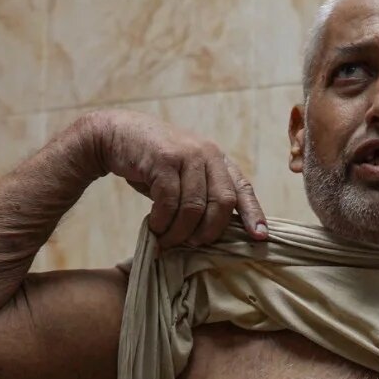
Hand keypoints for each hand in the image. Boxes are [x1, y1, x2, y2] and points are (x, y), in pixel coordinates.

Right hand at [90, 110, 266, 246]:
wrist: (119, 134)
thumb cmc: (153, 164)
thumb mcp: (185, 176)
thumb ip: (202, 196)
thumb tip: (214, 235)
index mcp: (218, 160)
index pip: (243, 189)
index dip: (253, 214)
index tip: (260, 237)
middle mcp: (208, 154)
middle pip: (222, 203)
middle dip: (210, 231)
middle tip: (194, 244)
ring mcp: (187, 155)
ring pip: (194, 207)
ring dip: (180, 231)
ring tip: (167, 240)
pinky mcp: (164, 160)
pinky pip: (170, 201)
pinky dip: (162, 221)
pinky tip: (154, 227)